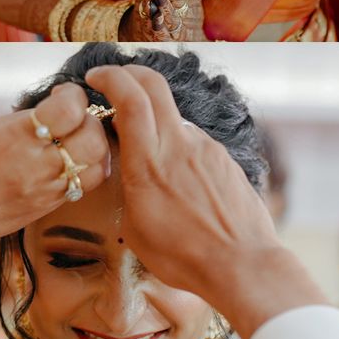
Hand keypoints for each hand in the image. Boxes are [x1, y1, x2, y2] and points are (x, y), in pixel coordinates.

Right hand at [0, 83, 111, 256]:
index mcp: (17, 137)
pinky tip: (76, 161)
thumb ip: (25, 116)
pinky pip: (87, 185)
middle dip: (90, 120)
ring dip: (95, 146)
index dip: (73, 96)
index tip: (65, 95)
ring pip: (97, 164)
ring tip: (79, 139)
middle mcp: (36, 164)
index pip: (69, 109)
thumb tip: (56, 100)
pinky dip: (90, 168)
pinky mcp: (51, 205)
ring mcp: (47, 189)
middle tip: (76, 117)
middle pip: (92, 138)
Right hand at [84, 64, 324, 338]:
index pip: (129, 97)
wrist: (242, 266)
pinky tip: (181, 184)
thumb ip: (129, 187)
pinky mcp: (225, 158)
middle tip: (115, 80)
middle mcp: (179, 145)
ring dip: (156, 124)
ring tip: (151, 162)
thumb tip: (129, 164)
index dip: (110, 77)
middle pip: (154, 85)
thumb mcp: (135, 228)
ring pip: (174, 118)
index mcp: (148, 162)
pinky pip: (195, 143)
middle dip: (129, 73)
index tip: (96, 77)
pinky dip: (180, 150)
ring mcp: (206, 148)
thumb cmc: (184, 257)